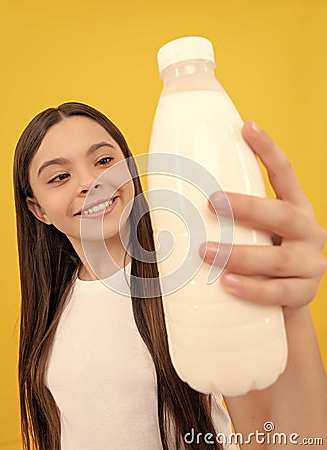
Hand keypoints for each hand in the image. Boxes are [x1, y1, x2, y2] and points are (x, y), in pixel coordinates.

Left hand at [201, 121, 326, 314]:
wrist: (288, 299)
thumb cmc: (263, 254)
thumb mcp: (255, 231)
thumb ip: (230, 218)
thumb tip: (170, 202)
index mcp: (295, 208)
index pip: (285, 173)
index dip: (268, 150)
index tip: (246, 127)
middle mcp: (308, 231)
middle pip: (281, 214)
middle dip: (247, 207)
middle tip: (212, 202)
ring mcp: (310, 263)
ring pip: (277, 258)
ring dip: (240, 254)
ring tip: (207, 252)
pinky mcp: (305, 293)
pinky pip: (278, 292)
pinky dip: (252, 288)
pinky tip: (228, 284)